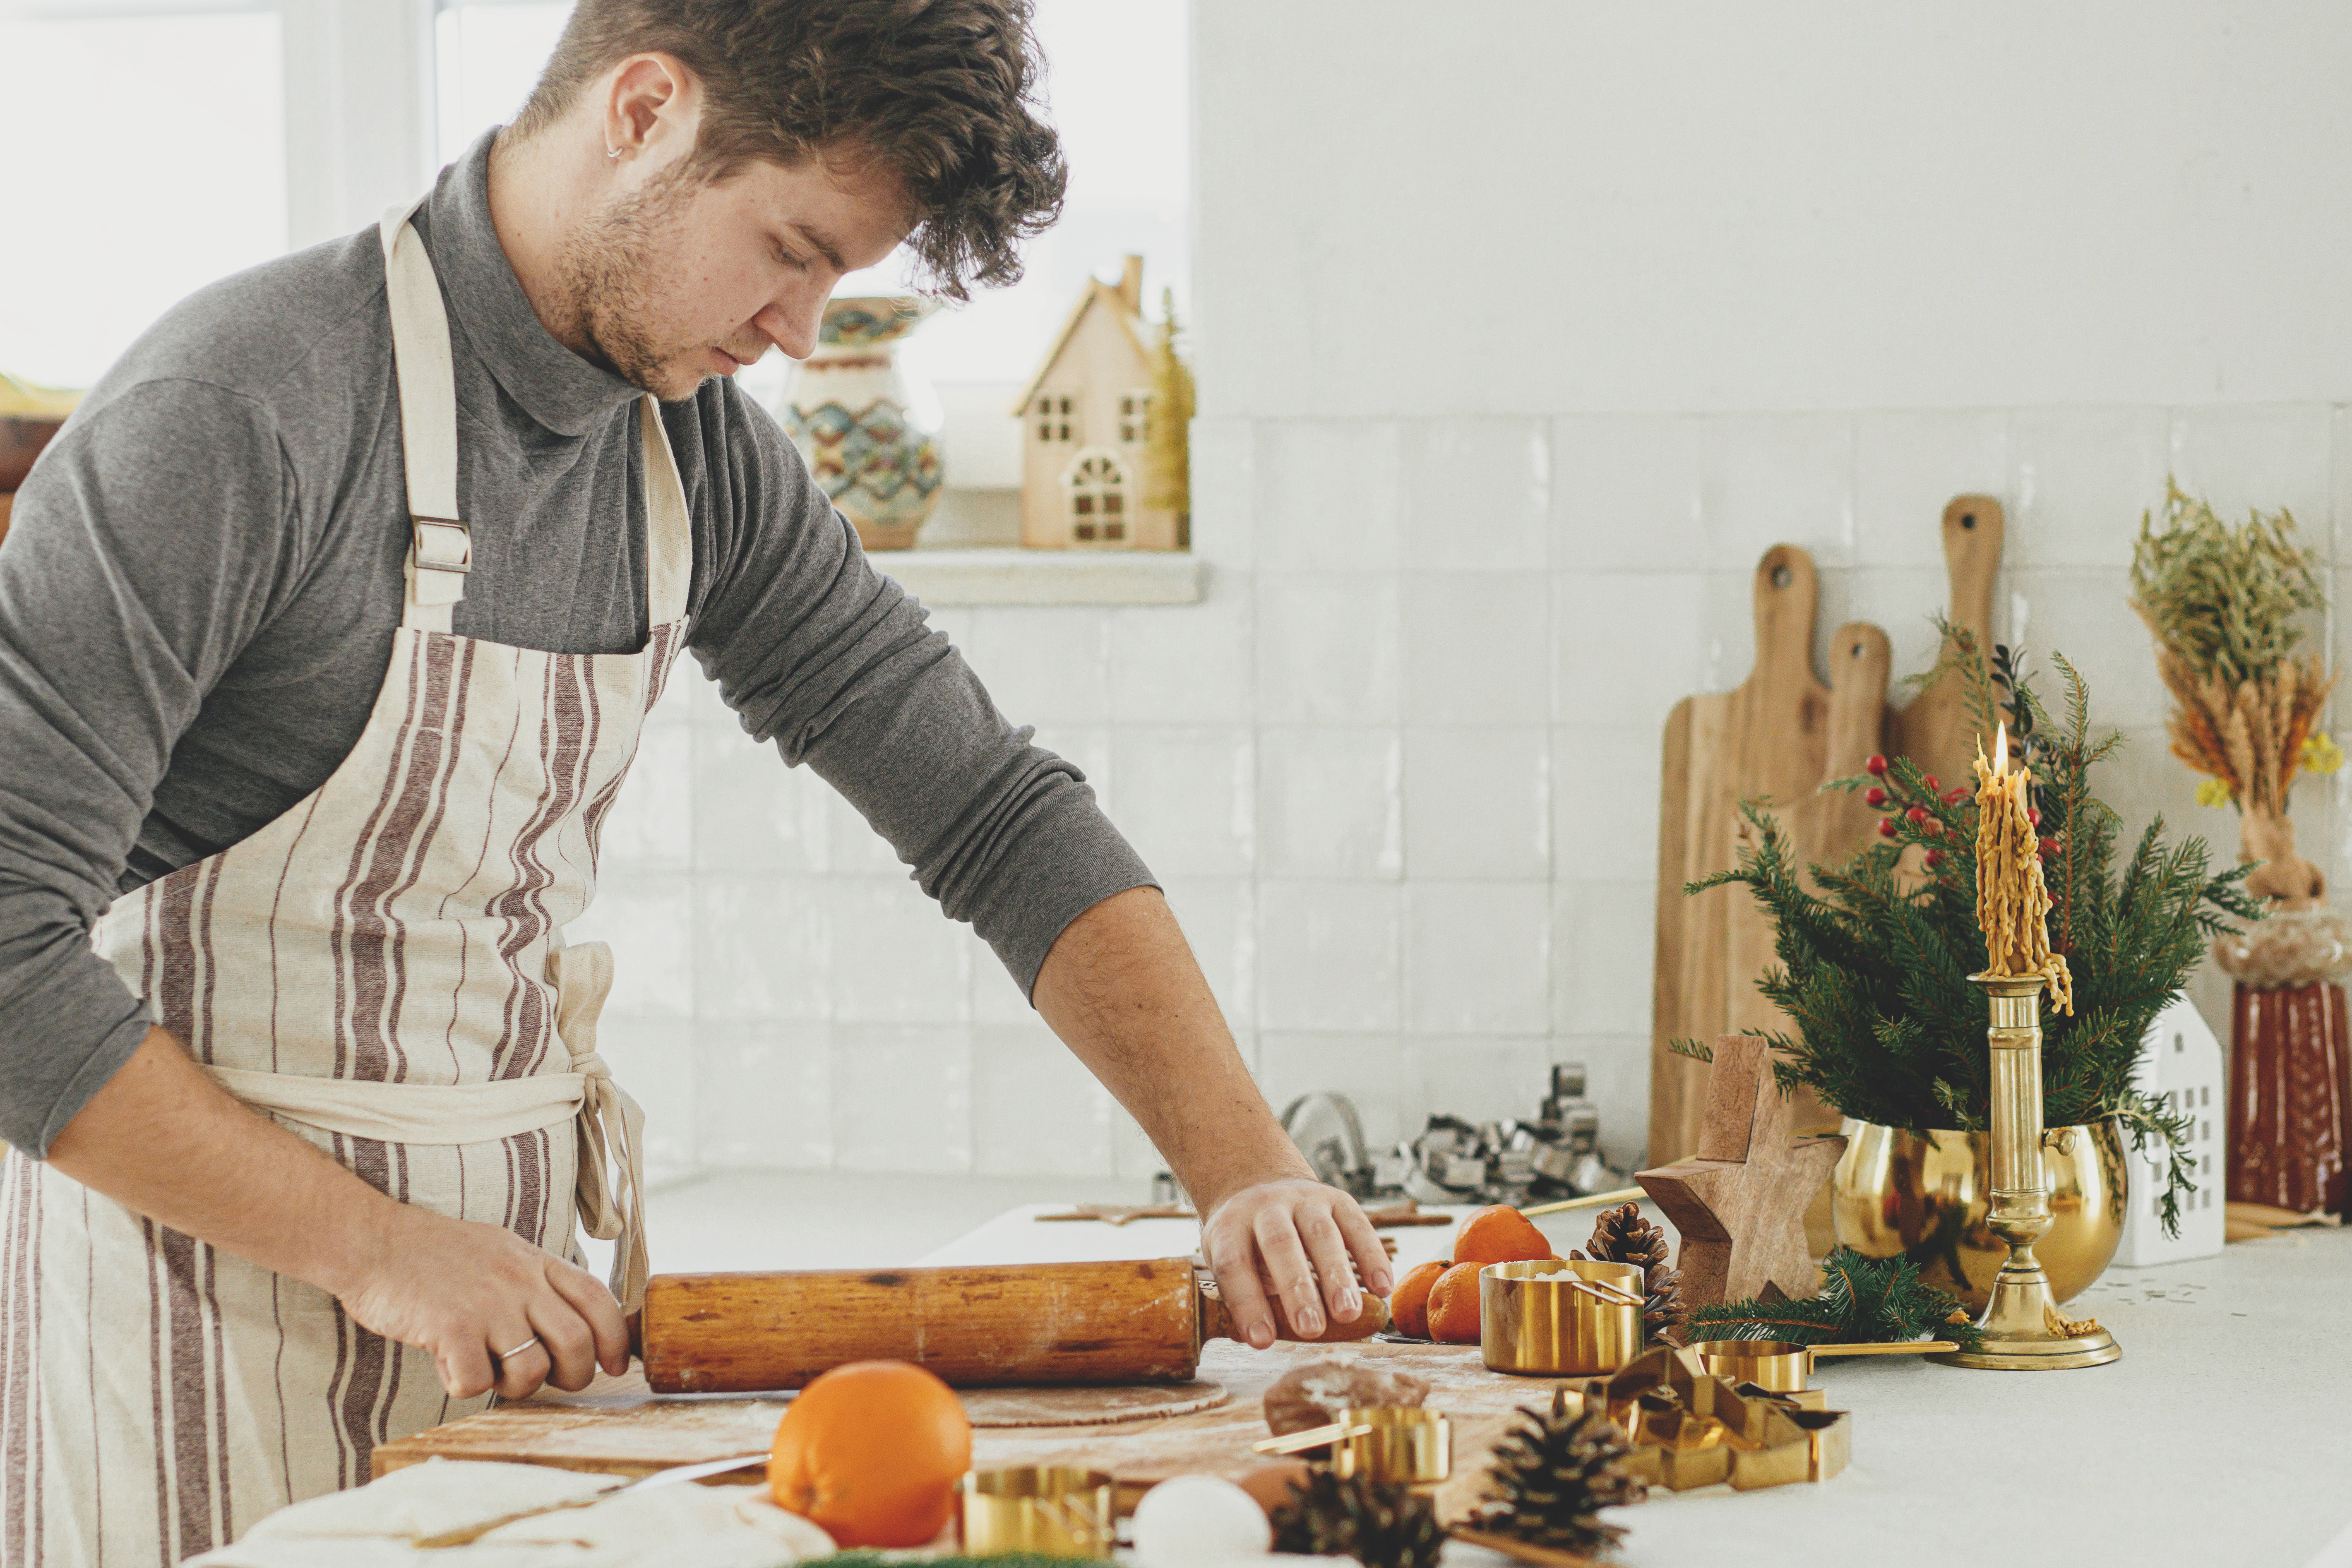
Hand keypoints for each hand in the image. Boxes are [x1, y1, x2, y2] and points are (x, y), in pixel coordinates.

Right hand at [331, 1203, 629, 1400]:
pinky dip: (464, 1386)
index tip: (616, 1365)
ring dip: (513, 1385)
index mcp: (535, 1262)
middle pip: (576, 1343)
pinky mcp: (452, 1328)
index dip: (616, 1338)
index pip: (598, 1299)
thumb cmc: (434, 1253)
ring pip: (532, 1370)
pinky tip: (447, 1364)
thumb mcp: (501, 1251)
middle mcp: (519, 1281)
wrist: (373, 1241)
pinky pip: (478, 1382)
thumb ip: (536, 1282)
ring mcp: (487, 1305)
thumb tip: (571, 1322)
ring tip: (485, 1368)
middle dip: (573, 1375)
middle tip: (548, 1380)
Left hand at [1199, 1178, 1394, 1347]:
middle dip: (1297, 1289)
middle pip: (1280, 1244)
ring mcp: (1303, 1199)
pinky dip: (1372, 1257)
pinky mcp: (1337, 1199)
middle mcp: (1266, 1206)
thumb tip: (1257, 1338)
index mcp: (1230, 1226)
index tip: (1262, 1340)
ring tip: (1348, 1314)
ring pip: (1321, 1233)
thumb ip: (1240, 1296)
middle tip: (1310, 1329)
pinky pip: (1358, 1225)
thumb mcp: (1227, 1261)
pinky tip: (1382, 1287)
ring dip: (1337, 1276)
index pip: (1234, 1264)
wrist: (1261, 1188)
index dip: (1247, 1303)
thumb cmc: (1245, 1241)